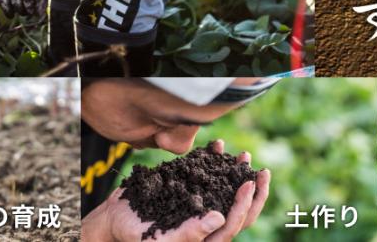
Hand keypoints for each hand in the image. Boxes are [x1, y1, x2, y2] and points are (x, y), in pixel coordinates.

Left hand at [0, 0, 39, 16]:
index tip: (6, 9)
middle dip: (11, 12)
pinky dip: (31, 8)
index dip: (3, 6)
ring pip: (19, 7)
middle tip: (13, 15)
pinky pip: (29, 1)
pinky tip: (34, 12)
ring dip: (23, 12)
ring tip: (26, 14)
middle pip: (7, 6)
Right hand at [80, 141, 269, 241]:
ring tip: (243, 155)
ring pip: (226, 192)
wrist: (113, 217)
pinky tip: (216, 145)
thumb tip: (221, 218)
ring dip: (236, 173)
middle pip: (238, 211)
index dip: (244, 205)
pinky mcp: (189, 191)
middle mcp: (205, 224)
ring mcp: (198, 206)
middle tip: (262, 171)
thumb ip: (190, 233)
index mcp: (204, 240)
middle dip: (253, 191)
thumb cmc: (134, 233)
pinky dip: (213, 161)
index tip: (249, 182)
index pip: (233, 225)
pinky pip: (207, 176)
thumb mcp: (160, 239)